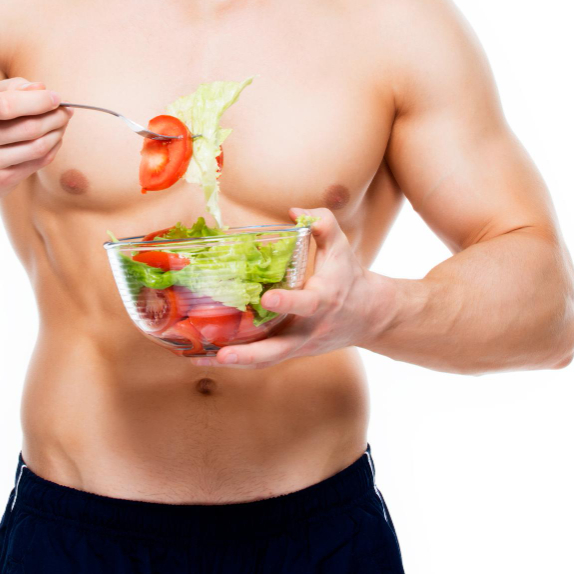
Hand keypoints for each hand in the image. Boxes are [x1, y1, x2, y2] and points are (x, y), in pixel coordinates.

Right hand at [0, 78, 72, 199]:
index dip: (38, 101)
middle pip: (28, 129)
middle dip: (55, 117)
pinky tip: (53, 139)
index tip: (56, 97)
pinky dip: (51, 150)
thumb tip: (43, 90)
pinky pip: (35, 165)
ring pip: (37, 149)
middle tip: (66, 110)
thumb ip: (11, 88)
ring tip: (62, 123)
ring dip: (57, 133)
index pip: (7, 106)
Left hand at [192, 206, 392, 368]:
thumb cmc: (350, 277)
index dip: (287, 302)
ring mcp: (300, 345)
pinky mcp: (292, 351)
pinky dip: (239, 361)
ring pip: (268, 360)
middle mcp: (309, 328)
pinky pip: (265, 359)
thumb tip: (294, 210)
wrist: (370, 316)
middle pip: (280, 349)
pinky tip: (210, 357)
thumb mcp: (341, 246)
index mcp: (323, 300)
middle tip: (222, 354)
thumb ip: (322, 223)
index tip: (267, 298)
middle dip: (250, 354)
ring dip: (236, 362)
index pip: (306, 303)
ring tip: (203, 360)